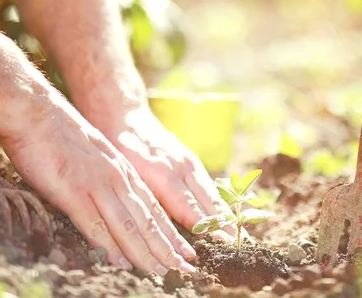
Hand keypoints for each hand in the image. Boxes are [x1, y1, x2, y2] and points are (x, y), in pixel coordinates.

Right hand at [1, 95, 195, 274]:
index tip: (185, 250)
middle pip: (148, 219)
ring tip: (160, 271)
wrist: (38, 113)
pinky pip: (94, 224)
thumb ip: (110, 176)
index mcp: (123, 171)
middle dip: (167, 246)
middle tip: (184, 268)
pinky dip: (109, 246)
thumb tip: (117, 199)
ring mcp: (97, 185)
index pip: (153, 207)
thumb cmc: (63, 135)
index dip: (170, 231)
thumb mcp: (98, 154)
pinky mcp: (73, 191)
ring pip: (128, 225)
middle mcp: (117, 179)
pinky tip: (120, 262)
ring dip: (145, 252)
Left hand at [89, 104, 237, 239]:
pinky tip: (225, 216)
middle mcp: (184, 169)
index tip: (223, 244)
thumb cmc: (121, 148)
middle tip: (241, 244)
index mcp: (166, 175)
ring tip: (239, 234)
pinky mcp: (192, 162)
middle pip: (210, 203)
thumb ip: (149, 200)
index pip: (193, 209)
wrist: (126, 117)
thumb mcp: (129, 175)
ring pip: (213, 194)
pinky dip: (219, 203)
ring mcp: (191, 164)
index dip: (208, 228)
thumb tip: (163, 228)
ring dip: (227, 215)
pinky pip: (209, 186)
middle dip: (226, 224)